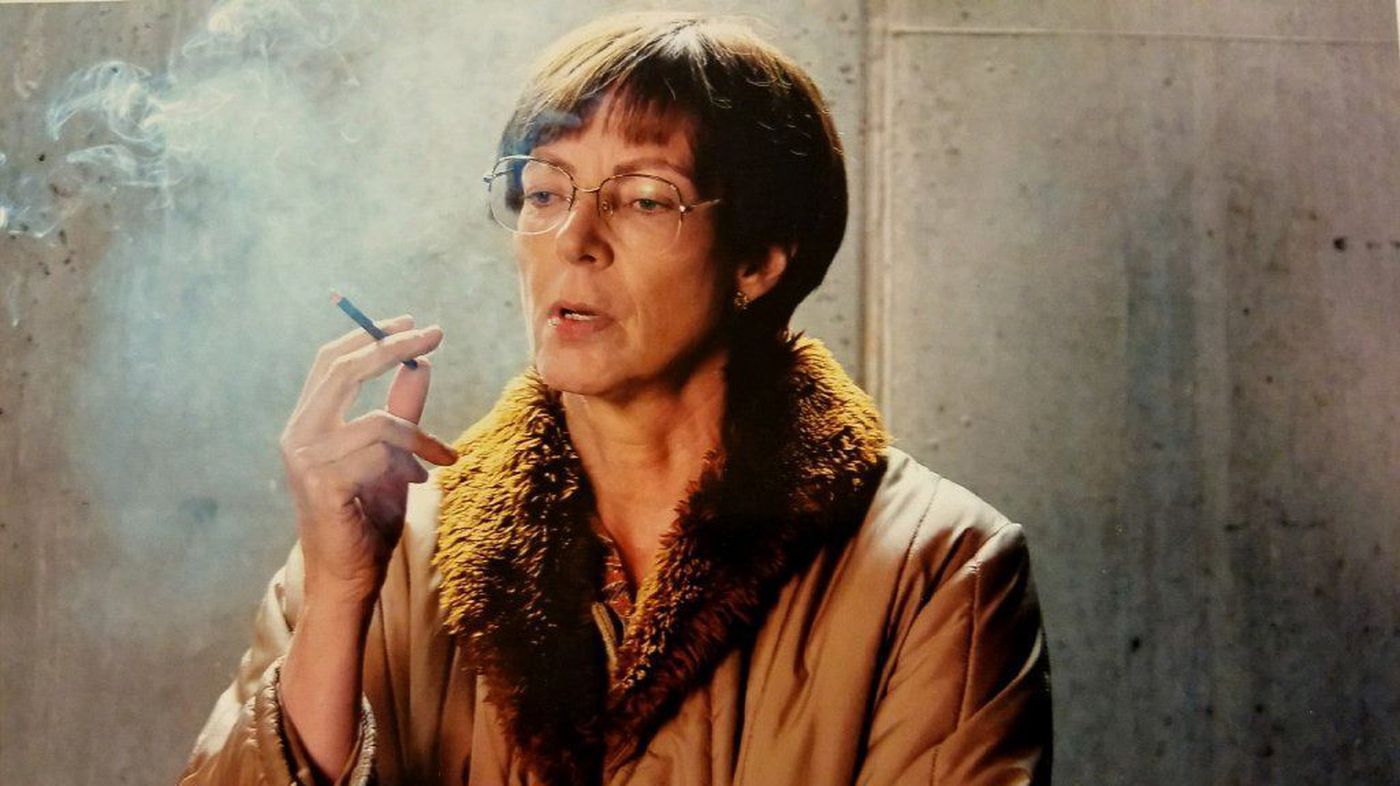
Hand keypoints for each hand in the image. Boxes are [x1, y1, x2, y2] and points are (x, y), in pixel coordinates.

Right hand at [278, 315, 457, 603]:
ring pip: (380, 423)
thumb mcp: (393, 455)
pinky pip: (383, 454)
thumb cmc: (368, 516)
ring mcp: (306, 459)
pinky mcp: (324, 484)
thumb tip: (421, 364)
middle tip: (436, 333)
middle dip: (393, 346)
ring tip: (438, 462)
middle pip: (344, 369)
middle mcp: (298, 434)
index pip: (330, 362)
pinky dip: (412, 464)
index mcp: (307, 423)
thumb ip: (402, 410)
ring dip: (420, 440)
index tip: (411, 323)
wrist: (350, 577)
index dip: (369, 336)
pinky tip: (418, 484)